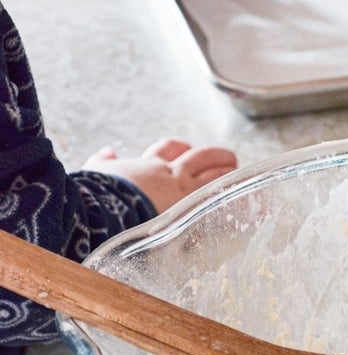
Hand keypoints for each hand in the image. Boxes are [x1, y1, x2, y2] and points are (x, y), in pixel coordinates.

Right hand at [82, 138, 237, 213]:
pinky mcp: (190, 206)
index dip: (179, 148)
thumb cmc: (97, 193)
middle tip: (226, 158)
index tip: (184, 149)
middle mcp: (169, 173)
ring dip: (226, 169)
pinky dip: (232, 195)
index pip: (167, 149)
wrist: (105, 206)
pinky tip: (245, 195)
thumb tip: (106, 154)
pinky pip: (218, 197)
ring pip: (212, 172)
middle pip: (197, 156)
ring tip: (237, 170)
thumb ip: (102, 163)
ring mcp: (182, 189)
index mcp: (147, 165)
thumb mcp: (95, 172)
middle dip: (213, 156)